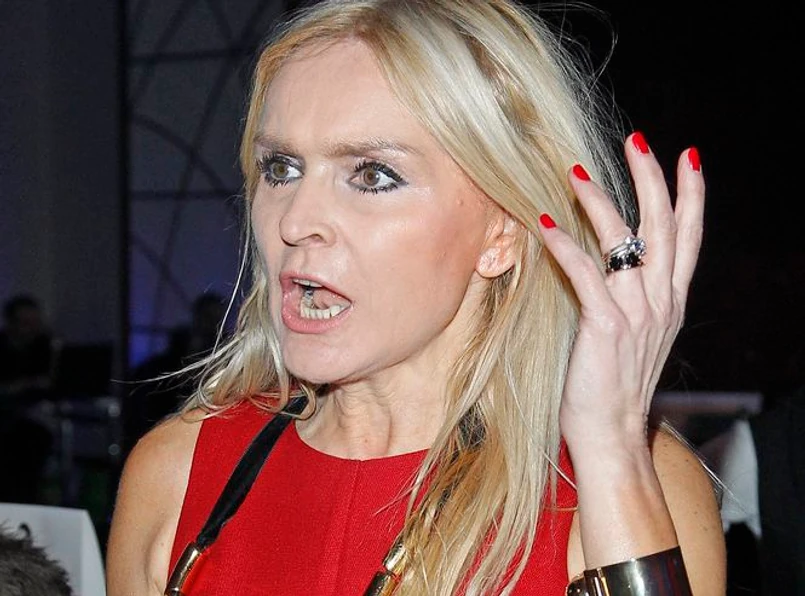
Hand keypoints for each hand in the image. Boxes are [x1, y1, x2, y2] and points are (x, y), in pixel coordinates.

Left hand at [539, 132, 703, 451]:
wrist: (612, 434)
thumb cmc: (615, 383)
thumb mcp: (638, 335)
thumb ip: (635, 296)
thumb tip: (618, 262)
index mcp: (671, 301)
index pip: (689, 238)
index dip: (691, 196)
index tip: (688, 158)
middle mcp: (660, 301)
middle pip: (663, 227)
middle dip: (652, 179)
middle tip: (639, 140)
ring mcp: (636, 314)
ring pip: (625, 243)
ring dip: (601, 202)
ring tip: (576, 171)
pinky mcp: (605, 329)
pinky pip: (587, 277)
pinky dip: (567, 248)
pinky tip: (547, 223)